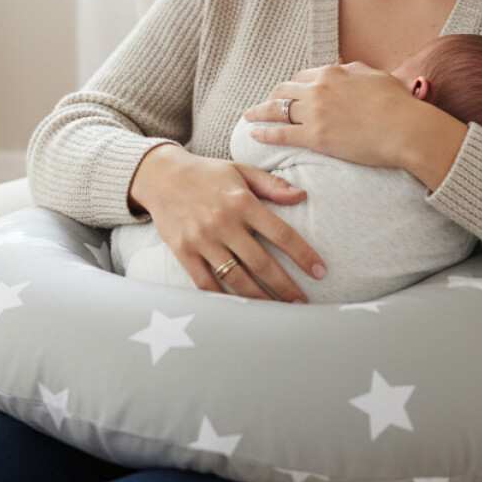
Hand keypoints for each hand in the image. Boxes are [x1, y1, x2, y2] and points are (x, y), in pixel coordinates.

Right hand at [128, 144, 326, 300]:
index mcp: (242, 201)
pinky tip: (241, 310)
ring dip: (260, 298)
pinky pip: (206, 283)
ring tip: (278, 310)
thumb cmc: (207, 173)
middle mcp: (223, 222)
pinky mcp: (183, 252)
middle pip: (261, 262)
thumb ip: (272, 185)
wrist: (160, 175)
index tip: (320, 271)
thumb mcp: (241, 170)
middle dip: (286, 286)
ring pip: (236, 278)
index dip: (303, 255)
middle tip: (303, 303)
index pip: (280, 233)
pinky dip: (224, 299)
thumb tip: (302, 196)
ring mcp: (202, 239)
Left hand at [243, 62, 467, 188]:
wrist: (407, 129)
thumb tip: (340, 65)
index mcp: (333, 72)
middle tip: (263, 105)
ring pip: (277, 110)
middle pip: (284, 91)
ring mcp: (315, 113)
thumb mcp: (376, 75)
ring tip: (249, 117)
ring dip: (260, 113)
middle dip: (271, 97)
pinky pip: (281, 134)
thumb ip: (353, 69)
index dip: (292, 87)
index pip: (302, 77)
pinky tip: (254, 135)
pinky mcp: (315, 137)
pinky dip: (264, 134)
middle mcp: (319, 89)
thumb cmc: (398, 104)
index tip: (286, 94)